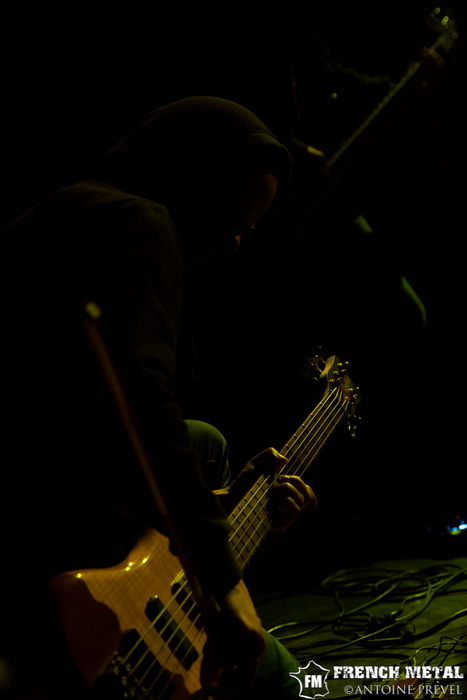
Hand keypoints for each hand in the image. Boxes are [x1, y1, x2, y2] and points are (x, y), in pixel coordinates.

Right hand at [200, 579, 264, 697]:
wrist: (224, 584)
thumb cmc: (221, 612)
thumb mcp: (220, 641)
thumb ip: (219, 663)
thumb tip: (208, 684)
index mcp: (255, 648)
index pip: (246, 679)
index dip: (227, 692)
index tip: (209, 698)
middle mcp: (257, 644)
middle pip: (241, 678)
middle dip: (220, 688)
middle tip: (200, 692)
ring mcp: (251, 636)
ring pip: (224, 660)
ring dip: (211, 653)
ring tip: (210, 633)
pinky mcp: (241, 625)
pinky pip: (218, 644)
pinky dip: (211, 641)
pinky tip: (211, 628)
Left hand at [245, 447, 316, 531]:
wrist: (230, 499)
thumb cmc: (243, 484)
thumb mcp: (256, 464)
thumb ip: (270, 454)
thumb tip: (284, 460)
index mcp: (286, 498)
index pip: (310, 499)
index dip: (309, 490)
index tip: (289, 478)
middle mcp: (287, 510)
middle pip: (308, 496)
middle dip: (296, 481)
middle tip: (279, 479)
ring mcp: (284, 518)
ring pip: (301, 500)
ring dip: (286, 489)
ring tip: (270, 491)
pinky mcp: (280, 525)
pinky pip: (295, 509)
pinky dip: (285, 499)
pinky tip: (271, 499)